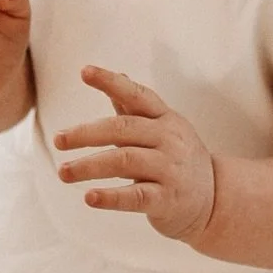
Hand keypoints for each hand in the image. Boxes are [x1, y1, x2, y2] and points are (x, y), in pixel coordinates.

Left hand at [51, 66, 215, 242]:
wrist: (214, 200)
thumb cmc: (178, 161)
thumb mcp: (163, 129)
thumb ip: (135, 108)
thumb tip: (116, 75)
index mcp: (165, 119)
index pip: (138, 95)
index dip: (111, 82)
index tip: (84, 71)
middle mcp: (170, 140)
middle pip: (123, 129)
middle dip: (87, 133)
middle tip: (59, 140)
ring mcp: (170, 170)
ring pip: (125, 161)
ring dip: (89, 166)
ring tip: (64, 172)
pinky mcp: (167, 200)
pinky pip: (136, 197)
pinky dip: (111, 197)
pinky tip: (90, 197)